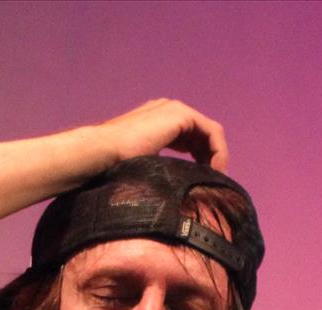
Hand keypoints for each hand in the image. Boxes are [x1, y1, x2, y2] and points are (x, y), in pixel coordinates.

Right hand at [99, 99, 229, 171]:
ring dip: (216, 155)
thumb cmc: (116, 163)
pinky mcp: (181, 114)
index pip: (189, 137)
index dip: (200, 158)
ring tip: (216, 178)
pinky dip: (218, 151)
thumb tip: (176, 188)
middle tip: (213, 181)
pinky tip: (215, 170)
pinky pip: (212, 132)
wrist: (104, 151)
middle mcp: (168, 110)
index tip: (202, 181)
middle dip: (210, 156)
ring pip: (209, 132)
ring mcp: (175, 109)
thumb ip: (162, 166)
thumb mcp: (145, 164)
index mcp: (158, 120)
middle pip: (202, 133)